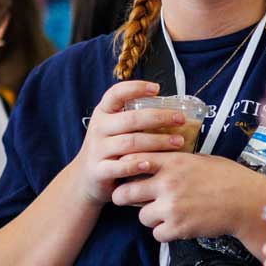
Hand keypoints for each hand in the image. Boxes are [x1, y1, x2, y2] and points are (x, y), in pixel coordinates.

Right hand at [71, 80, 189, 205]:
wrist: (85, 178)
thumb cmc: (109, 149)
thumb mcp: (113, 128)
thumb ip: (133, 119)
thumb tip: (171, 110)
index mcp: (103, 113)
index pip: (116, 94)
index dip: (135, 88)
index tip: (156, 88)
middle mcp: (99, 128)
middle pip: (131, 119)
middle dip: (158, 117)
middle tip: (180, 119)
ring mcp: (97, 150)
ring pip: (130, 143)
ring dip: (157, 141)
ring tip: (178, 142)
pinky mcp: (99, 170)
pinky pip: (119, 167)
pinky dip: (135, 166)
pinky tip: (151, 164)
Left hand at [111, 152, 265, 249]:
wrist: (246, 201)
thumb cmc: (227, 177)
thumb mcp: (199, 159)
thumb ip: (174, 161)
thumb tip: (152, 160)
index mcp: (173, 161)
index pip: (133, 160)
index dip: (123, 168)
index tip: (122, 173)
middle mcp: (168, 183)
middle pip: (125, 192)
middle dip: (124, 197)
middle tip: (128, 199)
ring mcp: (172, 207)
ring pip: (141, 216)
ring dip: (150, 217)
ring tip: (165, 213)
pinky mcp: (179, 228)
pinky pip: (157, 234)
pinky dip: (164, 232)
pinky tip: (176, 225)